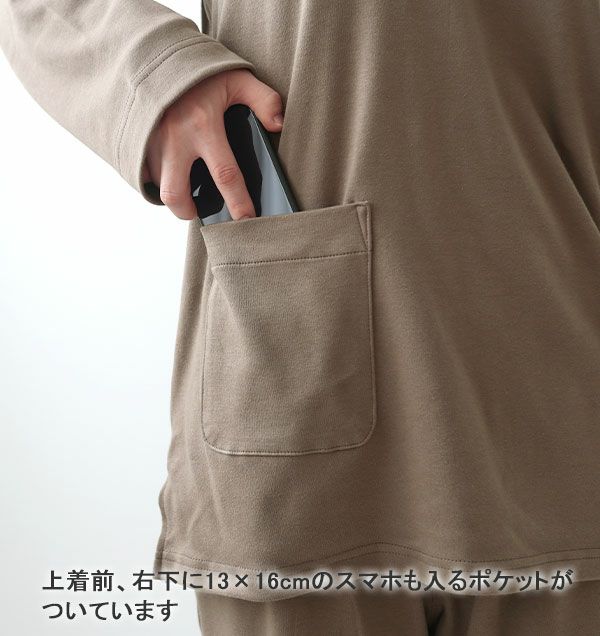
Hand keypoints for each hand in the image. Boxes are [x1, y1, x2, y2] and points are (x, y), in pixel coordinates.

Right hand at [143, 68, 283, 219]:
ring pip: (159, 186)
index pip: (226, 175)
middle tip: (200, 212)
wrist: (151, 52)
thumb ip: (263, 99)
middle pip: (177, 194)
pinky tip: (169, 175)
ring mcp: (150, 141)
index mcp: (203, 124)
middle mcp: (174, 138)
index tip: (247, 219)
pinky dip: (156, 179)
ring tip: (186, 194)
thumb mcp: (236, 77)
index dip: (238, 203)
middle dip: (189, 212)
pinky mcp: (134, 141)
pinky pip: (144, 173)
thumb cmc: (197, 70)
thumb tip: (279, 125)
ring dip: (173, 196)